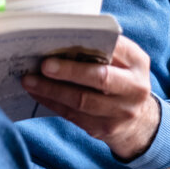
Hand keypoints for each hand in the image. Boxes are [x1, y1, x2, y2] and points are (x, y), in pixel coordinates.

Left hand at [21, 35, 159, 160]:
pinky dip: (52, 102)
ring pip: (82, 101)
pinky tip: (37, 93)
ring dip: (52, 90)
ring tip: (29, 80)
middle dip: (68, 71)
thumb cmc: (120, 79)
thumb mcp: (122, 61)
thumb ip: (102, 49)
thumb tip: (58, 39)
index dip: (88, 45)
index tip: (62, 41)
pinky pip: (73, 116)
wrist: (140, 122)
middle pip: (100, 78)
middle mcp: (135, 88)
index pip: (114, 48)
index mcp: (138, 62)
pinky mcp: (105, 129)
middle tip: (43, 65)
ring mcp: (122, 112)